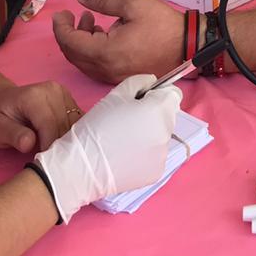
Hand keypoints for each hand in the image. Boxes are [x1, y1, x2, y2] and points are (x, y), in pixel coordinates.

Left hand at [0, 80, 80, 153]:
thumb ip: (13, 135)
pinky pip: (77, 118)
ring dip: (68, 139)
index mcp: (33, 96)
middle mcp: (52, 90)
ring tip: (55, 152)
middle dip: (59, 144)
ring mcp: (62, 92)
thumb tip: (29, 144)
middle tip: (48, 160)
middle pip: (64, 124)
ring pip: (74, 122)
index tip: (43, 162)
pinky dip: (73, 132)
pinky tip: (64, 142)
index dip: (49, 145)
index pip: (49, 124)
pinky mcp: (68, 98)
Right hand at [36, 76, 180, 223]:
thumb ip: (140, 82)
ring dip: (150, 135)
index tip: (143, 100)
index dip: (158, 94)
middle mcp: (166, 133)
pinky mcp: (156, 173)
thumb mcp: (115, 95)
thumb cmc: (96, 126)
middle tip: (128, 121)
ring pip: (162, 137)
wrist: (81, 167)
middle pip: (168, 116)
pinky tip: (126, 156)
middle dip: (154, 114)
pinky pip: (156, 157)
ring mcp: (162, 156)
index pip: (174, 95)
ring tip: (125, 140)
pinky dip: (146, 154)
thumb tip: (152, 83)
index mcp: (158, 111)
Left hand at [52, 0, 183, 84]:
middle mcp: (105, 69)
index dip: (61, 27)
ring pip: (84, 62)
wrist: (188, 45)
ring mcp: (113, 76)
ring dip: (80, 42)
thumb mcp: (132, 4)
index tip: (61, 13)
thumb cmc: (162, 24)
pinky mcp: (121, 77)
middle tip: (73, 15)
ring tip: (91, 21)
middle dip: (68, 34)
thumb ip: (102, 0)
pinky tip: (103, 34)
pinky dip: (91, 51)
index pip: (70, 42)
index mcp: (105, 53)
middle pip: (73, 55)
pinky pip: (96, 66)